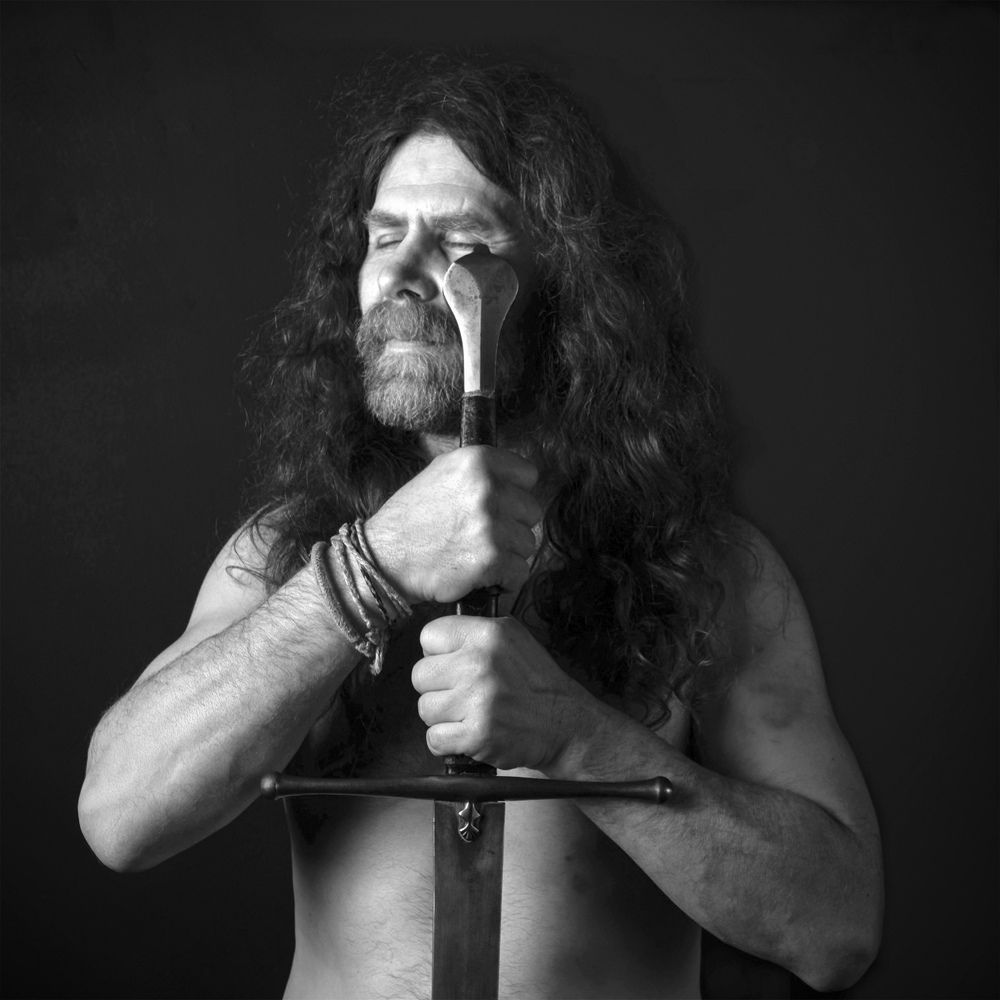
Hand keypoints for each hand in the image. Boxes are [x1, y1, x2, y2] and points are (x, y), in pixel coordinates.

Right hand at [364, 446, 541, 604]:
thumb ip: (481, 470)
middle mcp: (487, 488)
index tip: (500, 506)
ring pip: (527, 543)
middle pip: (531, 511)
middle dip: (513, 525)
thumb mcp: (441, 473)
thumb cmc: (412, 518)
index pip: (528, 475)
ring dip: (508, 554)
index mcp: (477, 460)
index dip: (515, 493)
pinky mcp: (491, 558)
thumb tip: (517, 476)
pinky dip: (505, 579)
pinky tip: (482, 575)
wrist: (384, 558)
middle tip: (483, 534)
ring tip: (477, 554)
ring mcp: (490, 524)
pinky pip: (520, 571)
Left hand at [412, 615, 595, 770]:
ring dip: (442, 716)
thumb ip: (473, 631)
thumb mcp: (512, 637)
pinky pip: (434, 738)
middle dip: (437, 687)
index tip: (452, 664)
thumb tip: (435, 640)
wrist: (563, 723)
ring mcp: (477, 700)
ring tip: (468, 714)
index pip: (428, 636)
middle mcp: (480, 663)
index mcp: (487, 634)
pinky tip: (467, 733)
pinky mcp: (477, 734)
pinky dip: (447, 741)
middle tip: (461, 693)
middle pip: (420, 675)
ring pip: (424, 708)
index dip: (437, 653)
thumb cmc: (534, 681)